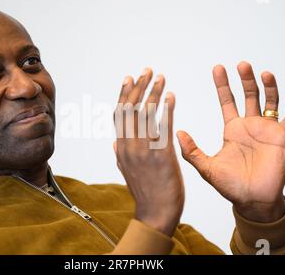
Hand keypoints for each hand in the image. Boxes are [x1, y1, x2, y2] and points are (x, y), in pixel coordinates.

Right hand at [113, 68, 183, 236]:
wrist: (156, 214)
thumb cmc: (145, 193)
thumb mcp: (126, 173)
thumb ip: (120, 156)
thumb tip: (113, 144)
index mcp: (120, 148)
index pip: (119, 114)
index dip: (124, 94)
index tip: (129, 78)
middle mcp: (128, 146)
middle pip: (131, 109)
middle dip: (139, 87)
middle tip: (147, 70)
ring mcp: (143, 150)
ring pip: (146, 114)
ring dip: (153, 93)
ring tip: (160, 77)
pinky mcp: (161, 155)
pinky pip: (163, 127)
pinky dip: (167, 109)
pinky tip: (171, 97)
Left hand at [177, 62, 284, 221]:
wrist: (251, 201)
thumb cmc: (230, 186)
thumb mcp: (207, 167)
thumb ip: (191, 151)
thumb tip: (177, 132)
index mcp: (232, 129)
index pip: (227, 100)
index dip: (222, 85)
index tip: (218, 68)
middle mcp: (250, 125)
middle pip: (249, 95)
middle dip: (245, 79)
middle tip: (241, 65)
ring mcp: (267, 130)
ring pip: (270, 101)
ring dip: (268, 87)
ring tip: (263, 73)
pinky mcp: (282, 139)